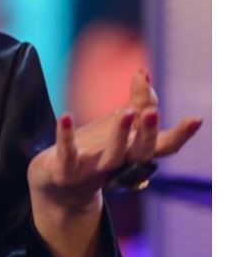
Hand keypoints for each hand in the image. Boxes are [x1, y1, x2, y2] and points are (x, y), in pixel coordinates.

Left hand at [27, 68, 202, 256]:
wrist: (61, 184)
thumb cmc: (97, 149)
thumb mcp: (120, 124)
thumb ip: (137, 100)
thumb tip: (144, 72)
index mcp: (135, 152)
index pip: (163, 146)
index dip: (180, 134)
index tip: (196, 119)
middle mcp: (120, 163)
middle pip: (140, 151)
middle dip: (147, 132)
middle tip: (151, 112)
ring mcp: (94, 169)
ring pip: (112, 156)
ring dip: (119, 135)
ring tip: (125, 112)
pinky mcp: (66, 170)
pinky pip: (67, 152)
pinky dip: (66, 135)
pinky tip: (66, 116)